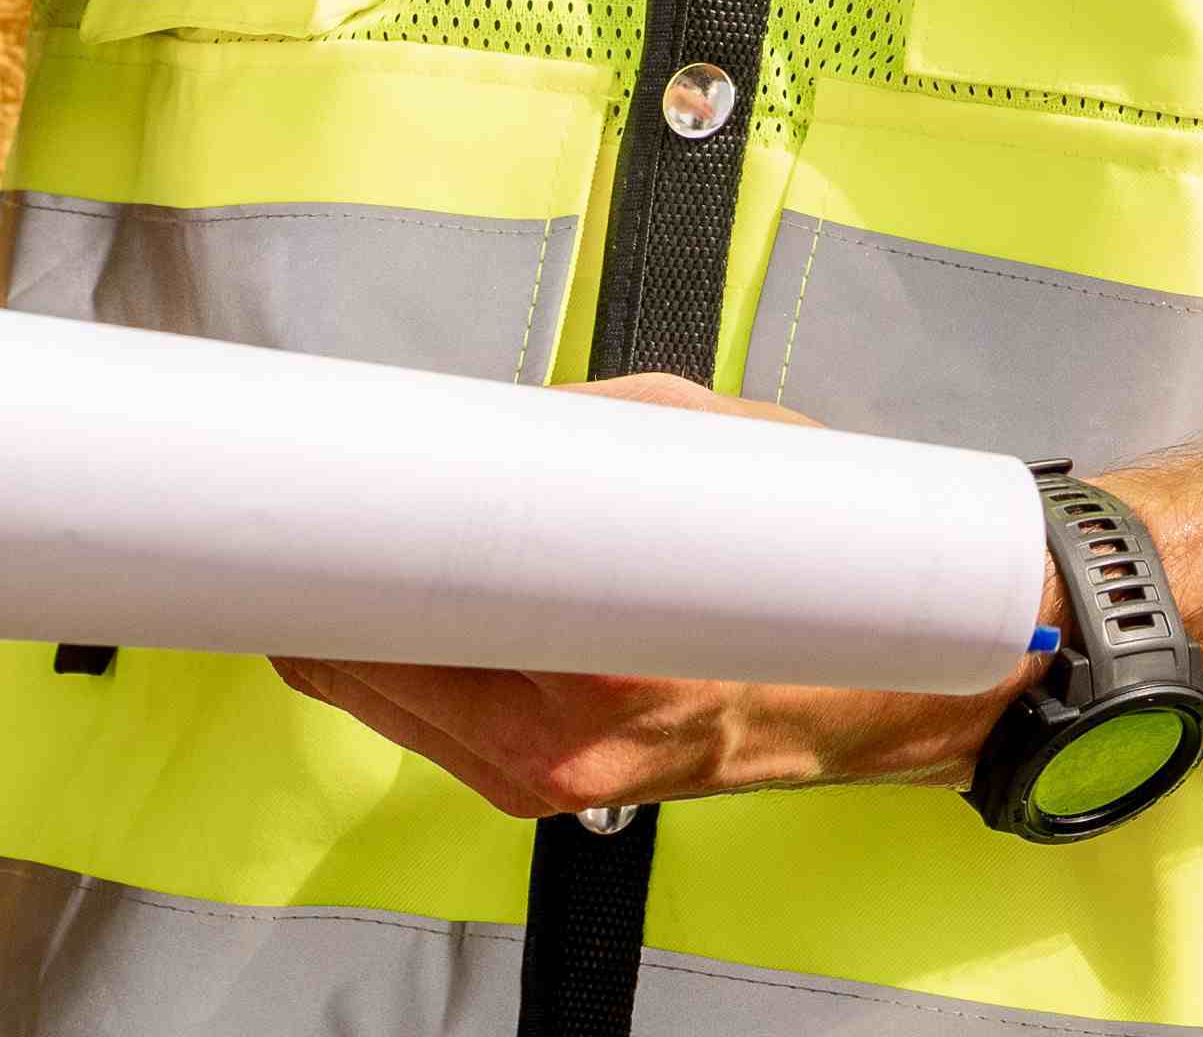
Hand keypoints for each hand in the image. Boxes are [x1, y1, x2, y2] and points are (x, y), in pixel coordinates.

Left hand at [275, 380, 1034, 817]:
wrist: (903, 690)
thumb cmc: (827, 580)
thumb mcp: (714, 453)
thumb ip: (586, 433)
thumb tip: (489, 416)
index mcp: (602, 675)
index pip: (403, 627)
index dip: (334, 562)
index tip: (299, 502)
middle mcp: (564, 750)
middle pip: (372, 667)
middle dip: (340, 583)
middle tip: (323, 501)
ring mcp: (552, 783)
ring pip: (396, 698)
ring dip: (372, 623)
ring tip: (368, 541)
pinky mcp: (556, 788)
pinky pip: (443, 722)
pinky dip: (418, 662)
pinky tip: (425, 605)